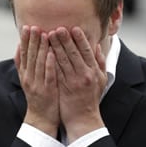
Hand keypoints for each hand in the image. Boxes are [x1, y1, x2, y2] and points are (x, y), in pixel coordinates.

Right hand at [15, 25, 58, 137]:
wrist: (41, 119)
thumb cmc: (39, 97)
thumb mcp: (29, 80)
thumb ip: (26, 65)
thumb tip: (21, 47)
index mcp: (25, 74)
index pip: (23, 54)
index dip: (24, 40)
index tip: (26, 26)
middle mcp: (29, 78)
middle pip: (30, 56)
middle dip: (32, 40)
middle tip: (34, 25)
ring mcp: (37, 84)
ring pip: (38, 63)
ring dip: (41, 48)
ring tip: (44, 34)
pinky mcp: (47, 90)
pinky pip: (48, 75)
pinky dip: (50, 64)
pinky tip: (53, 53)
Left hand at [48, 26, 105, 141]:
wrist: (83, 118)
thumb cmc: (92, 98)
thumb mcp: (101, 80)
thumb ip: (100, 62)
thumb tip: (97, 47)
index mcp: (94, 71)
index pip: (86, 51)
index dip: (80, 39)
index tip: (74, 28)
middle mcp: (84, 75)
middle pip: (73, 53)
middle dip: (64, 40)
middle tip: (57, 28)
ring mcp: (72, 81)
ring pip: (62, 60)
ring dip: (54, 47)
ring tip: (48, 35)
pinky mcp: (62, 87)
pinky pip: (55, 71)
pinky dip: (49, 60)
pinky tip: (43, 52)